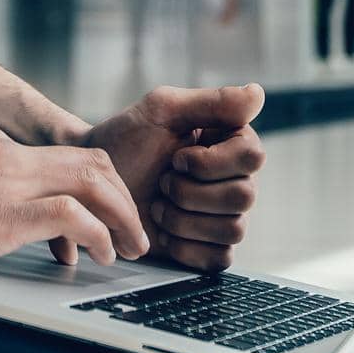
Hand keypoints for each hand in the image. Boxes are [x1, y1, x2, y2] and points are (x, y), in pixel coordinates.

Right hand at [0, 125, 149, 266]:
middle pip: (92, 162)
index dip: (99, 186)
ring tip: (132, 246)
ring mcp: (6, 181)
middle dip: (124, 197)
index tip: (110, 214)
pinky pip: (70, 216)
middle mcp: (8, 154)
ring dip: (122, 216)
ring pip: (92, 181)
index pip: (66, 157)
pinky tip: (101, 255)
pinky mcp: (0, 214)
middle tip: (137, 231)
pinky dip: (97, 234)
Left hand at [66, 83, 265, 271]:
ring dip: (184, 218)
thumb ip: (211, 101)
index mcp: (231, 141)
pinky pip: (219, 259)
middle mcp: (234, 178)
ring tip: (158, 204)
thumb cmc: (126, 139)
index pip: (252, 156)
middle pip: (243, 196)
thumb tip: (258, 93)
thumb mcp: (162, 110)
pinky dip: (185, 247)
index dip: (209, 162)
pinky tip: (163, 230)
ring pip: (232, 230)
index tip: (176, 156)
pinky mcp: (209, 248)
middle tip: (162, 182)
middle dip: (190, 192)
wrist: (94, 183)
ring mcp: (223, 215)